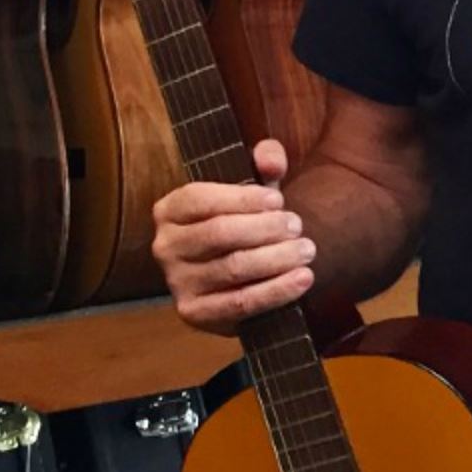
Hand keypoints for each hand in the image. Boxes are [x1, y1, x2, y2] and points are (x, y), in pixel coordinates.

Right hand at [150, 138, 315, 335]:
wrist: (238, 276)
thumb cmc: (242, 224)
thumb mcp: (251, 191)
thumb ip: (264, 164)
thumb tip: (270, 158)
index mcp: (169, 209)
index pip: (202, 199)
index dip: (243, 198)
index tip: (278, 200)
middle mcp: (165, 246)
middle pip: (219, 233)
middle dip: (265, 229)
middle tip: (298, 225)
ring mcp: (176, 282)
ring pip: (232, 268)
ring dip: (276, 259)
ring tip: (307, 250)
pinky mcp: (194, 313)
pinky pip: (240, 303)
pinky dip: (275, 291)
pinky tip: (303, 279)